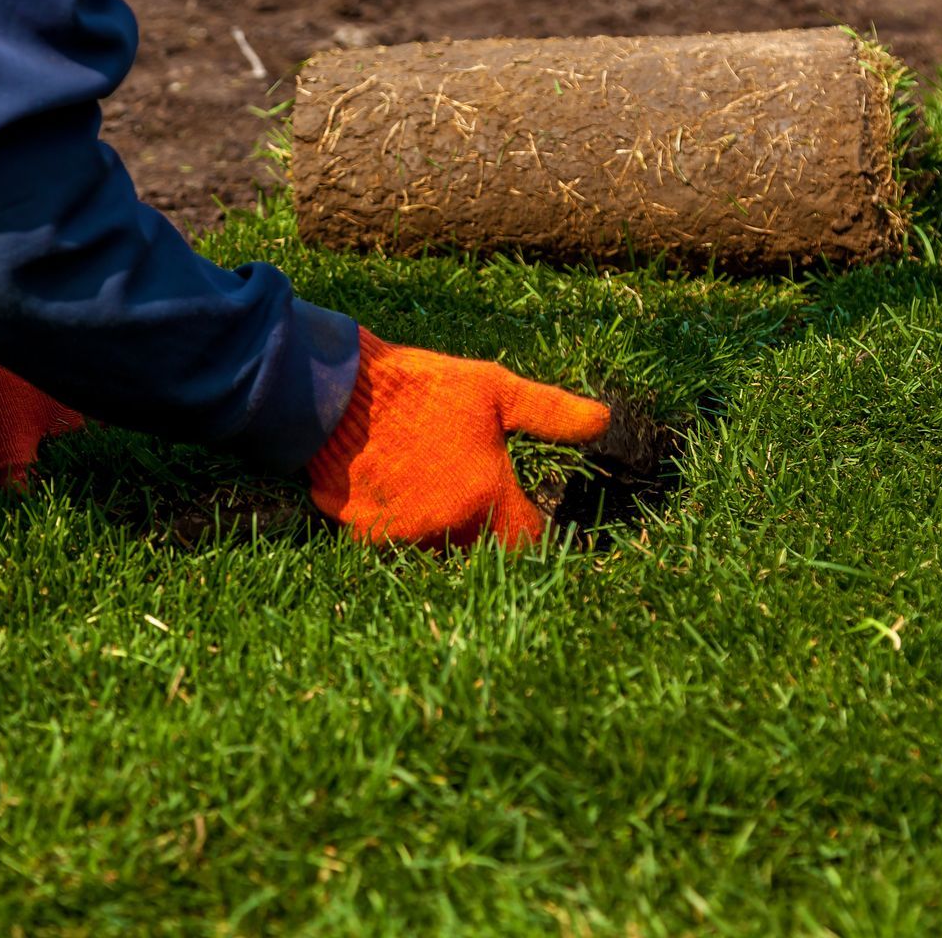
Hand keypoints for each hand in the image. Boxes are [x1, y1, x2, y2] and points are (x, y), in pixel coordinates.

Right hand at [307, 329, 610, 547]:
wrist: (338, 391)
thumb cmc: (421, 387)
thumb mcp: (494, 389)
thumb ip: (550, 412)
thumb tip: (603, 421)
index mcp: (487, 497)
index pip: (529, 544)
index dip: (535, 530)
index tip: (533, 513)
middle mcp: (448, 529)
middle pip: (485, 552)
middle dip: (490, 530)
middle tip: (480, 495)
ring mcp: (404, 538)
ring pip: (442, 553)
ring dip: (449, 534)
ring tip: (441, 491)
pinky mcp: (364, 535)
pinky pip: (398, 546)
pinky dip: (406, 529)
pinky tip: (403, 493)